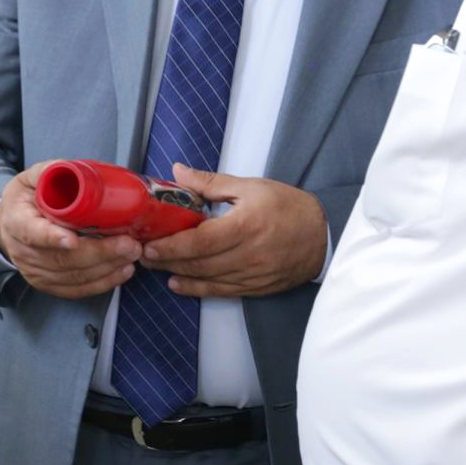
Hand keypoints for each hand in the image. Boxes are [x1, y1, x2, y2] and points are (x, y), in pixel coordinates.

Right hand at [0, 163, 142, 298]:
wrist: (9, 226)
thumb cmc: (26, 200)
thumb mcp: (32, 178)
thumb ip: (51, 172)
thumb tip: (76, 172)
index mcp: (16, 221)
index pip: (32, 232)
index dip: (52, 237)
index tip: (73, 239)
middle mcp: (23, 251)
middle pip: (61, 259)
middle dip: (99, 253)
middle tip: (128, 244)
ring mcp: (35, 272)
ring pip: (73, 276)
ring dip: (107, 268)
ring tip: (132, 254)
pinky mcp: (48, 285)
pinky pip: (77, 290)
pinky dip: (102, 283)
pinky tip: (122, 271)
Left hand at [138, 165, 325, 297]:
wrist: (323, 235)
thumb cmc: (287, 206)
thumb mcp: (250, 186)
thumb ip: (210, 183)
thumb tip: (176, 172)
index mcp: (246, 225)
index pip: (201, 241)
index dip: (172, 246)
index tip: (149, 244)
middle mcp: (249, 254)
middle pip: (199, 262)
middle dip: (167, 260)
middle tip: (142, 255)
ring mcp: (253, 274)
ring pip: (208, 279)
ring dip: (178, 274)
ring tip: (154, 266)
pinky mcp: (257, 287)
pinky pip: (222, 291)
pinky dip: (198, 289)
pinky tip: (178, 284)